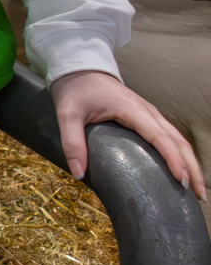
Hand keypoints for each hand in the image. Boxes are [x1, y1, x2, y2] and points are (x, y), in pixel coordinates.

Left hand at [50, 69, 204, 197]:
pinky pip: (171, 138)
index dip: (173, 159)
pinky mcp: (148, 118)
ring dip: (191, 163)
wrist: (80, 69)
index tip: (181, 180)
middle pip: (179, 142)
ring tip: (196, 190)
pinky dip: (181, 155)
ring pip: (179, 140)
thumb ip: (72, 143)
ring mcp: (151, 115)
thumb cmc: (75, 91)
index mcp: (133, 111)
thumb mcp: (67, 114)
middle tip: (198, 195)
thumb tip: (80, 174)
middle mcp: (149, 112)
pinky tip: (183, 171)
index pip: (160, 138)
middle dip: (192, 168)